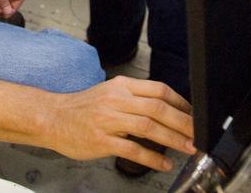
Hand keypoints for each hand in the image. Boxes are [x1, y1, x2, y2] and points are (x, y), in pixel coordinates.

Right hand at [44, 76, 194, 171]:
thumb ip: (134, 97)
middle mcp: (116, 100)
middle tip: (198, 134)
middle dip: (183, 122)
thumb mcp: (109, 92)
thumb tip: (165, 108)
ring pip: (148, 127)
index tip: (194, 115)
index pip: (158, 90)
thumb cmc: (82, 107)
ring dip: (173, 139)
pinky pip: (132, 150)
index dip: (181, 103)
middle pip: (158, 108)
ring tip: (188, 148)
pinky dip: (152, 158)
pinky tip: (164, 164)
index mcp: (121, 86)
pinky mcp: (101, 141)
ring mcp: (108, 120)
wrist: (52, 117)